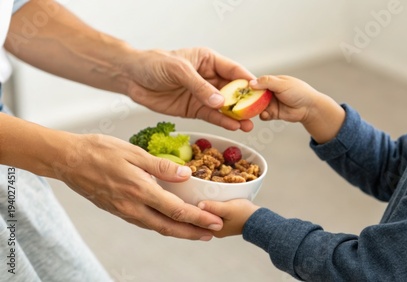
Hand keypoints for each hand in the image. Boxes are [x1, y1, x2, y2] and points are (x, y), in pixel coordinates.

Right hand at [53, 133, 222, 240]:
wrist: (68, 160)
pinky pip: (144, 222)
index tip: (214, 222)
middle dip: (192, 232)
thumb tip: (186, 175)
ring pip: (156, 227)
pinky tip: (169, 221)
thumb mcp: (134, 152)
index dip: (198, 218)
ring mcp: (124, 211)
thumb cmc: (99, 151)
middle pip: (168, 227)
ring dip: (178, 231)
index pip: (176, 210)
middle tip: (211, 234)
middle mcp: (132, 207)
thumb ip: (161, 166)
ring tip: (195, 231)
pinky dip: (161, 225)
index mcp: (140, 191)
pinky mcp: (117, 210)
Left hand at [125, 47, 254, 131]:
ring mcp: (202, 95)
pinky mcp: (194, 109)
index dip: (247, 81)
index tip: (260, 92)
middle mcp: (209, 78)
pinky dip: (222, 122)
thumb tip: (220, 102)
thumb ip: (199, 86)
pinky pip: (211, 116)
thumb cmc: (154, 64)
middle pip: (233, 91)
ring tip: (248, 125)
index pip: (233, 70)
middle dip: (245, 102)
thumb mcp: (178, 70)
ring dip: (236, 116)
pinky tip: (232, 127)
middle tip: (257, 113)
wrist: (132, 78)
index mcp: (208, 61)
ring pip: (224, 106)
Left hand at [198, 199, 260, 237]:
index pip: (196, 219)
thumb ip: (213, 207)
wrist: (259, 219)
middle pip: (201, 216)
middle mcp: (214, 229)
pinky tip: (211, 197)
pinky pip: (214, 212)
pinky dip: (212, 205)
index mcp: (213, 230)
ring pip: (208, 213)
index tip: (189, 197)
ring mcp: (220, 225)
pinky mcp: (225, 219)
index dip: (192, 208)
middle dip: (197, 206)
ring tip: (200, 193)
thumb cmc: (244, 214)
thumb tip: (199, 204)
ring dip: (205, 205)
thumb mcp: (228, 209)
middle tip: (193, 193)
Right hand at [250, 75, 345, 142]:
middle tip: (243, 103)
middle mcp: (270, 92)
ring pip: (258, 106)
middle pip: (255, 96)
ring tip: (253, 110)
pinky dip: (262, 116)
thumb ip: (266, 82)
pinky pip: (264, 115)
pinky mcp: (273, 113)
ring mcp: (271, 103)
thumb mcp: (282, 84)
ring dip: (255, 109)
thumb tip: (251, 83)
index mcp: (272, 82)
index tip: (242, 91)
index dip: (249, 87)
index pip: (257, 83)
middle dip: (249, 100)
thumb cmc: (299, 92)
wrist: (309, 108)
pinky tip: (264, 115)